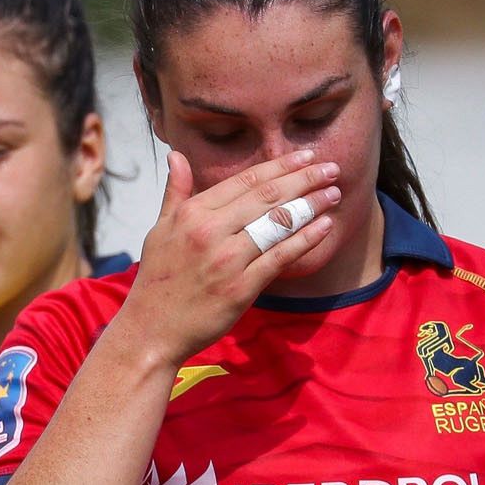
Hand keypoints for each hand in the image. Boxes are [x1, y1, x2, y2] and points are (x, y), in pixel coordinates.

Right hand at [110, 150, 342, 368]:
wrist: (151, 330)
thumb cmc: (157, 280)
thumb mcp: (158, 230)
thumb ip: (175, 192)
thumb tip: (176, 155)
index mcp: (191, 214)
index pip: (244, 181)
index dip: (279, 166)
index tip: (304, 156)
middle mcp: (209, 231)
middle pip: (266, 197)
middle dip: (304, 179)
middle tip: (331, 168)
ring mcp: (226, 260)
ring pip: (277, 224)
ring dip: (310, 205)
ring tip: (333, 194)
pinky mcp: (240, 288)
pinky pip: (280, 257)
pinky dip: (305, 240)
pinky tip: (324, 226)